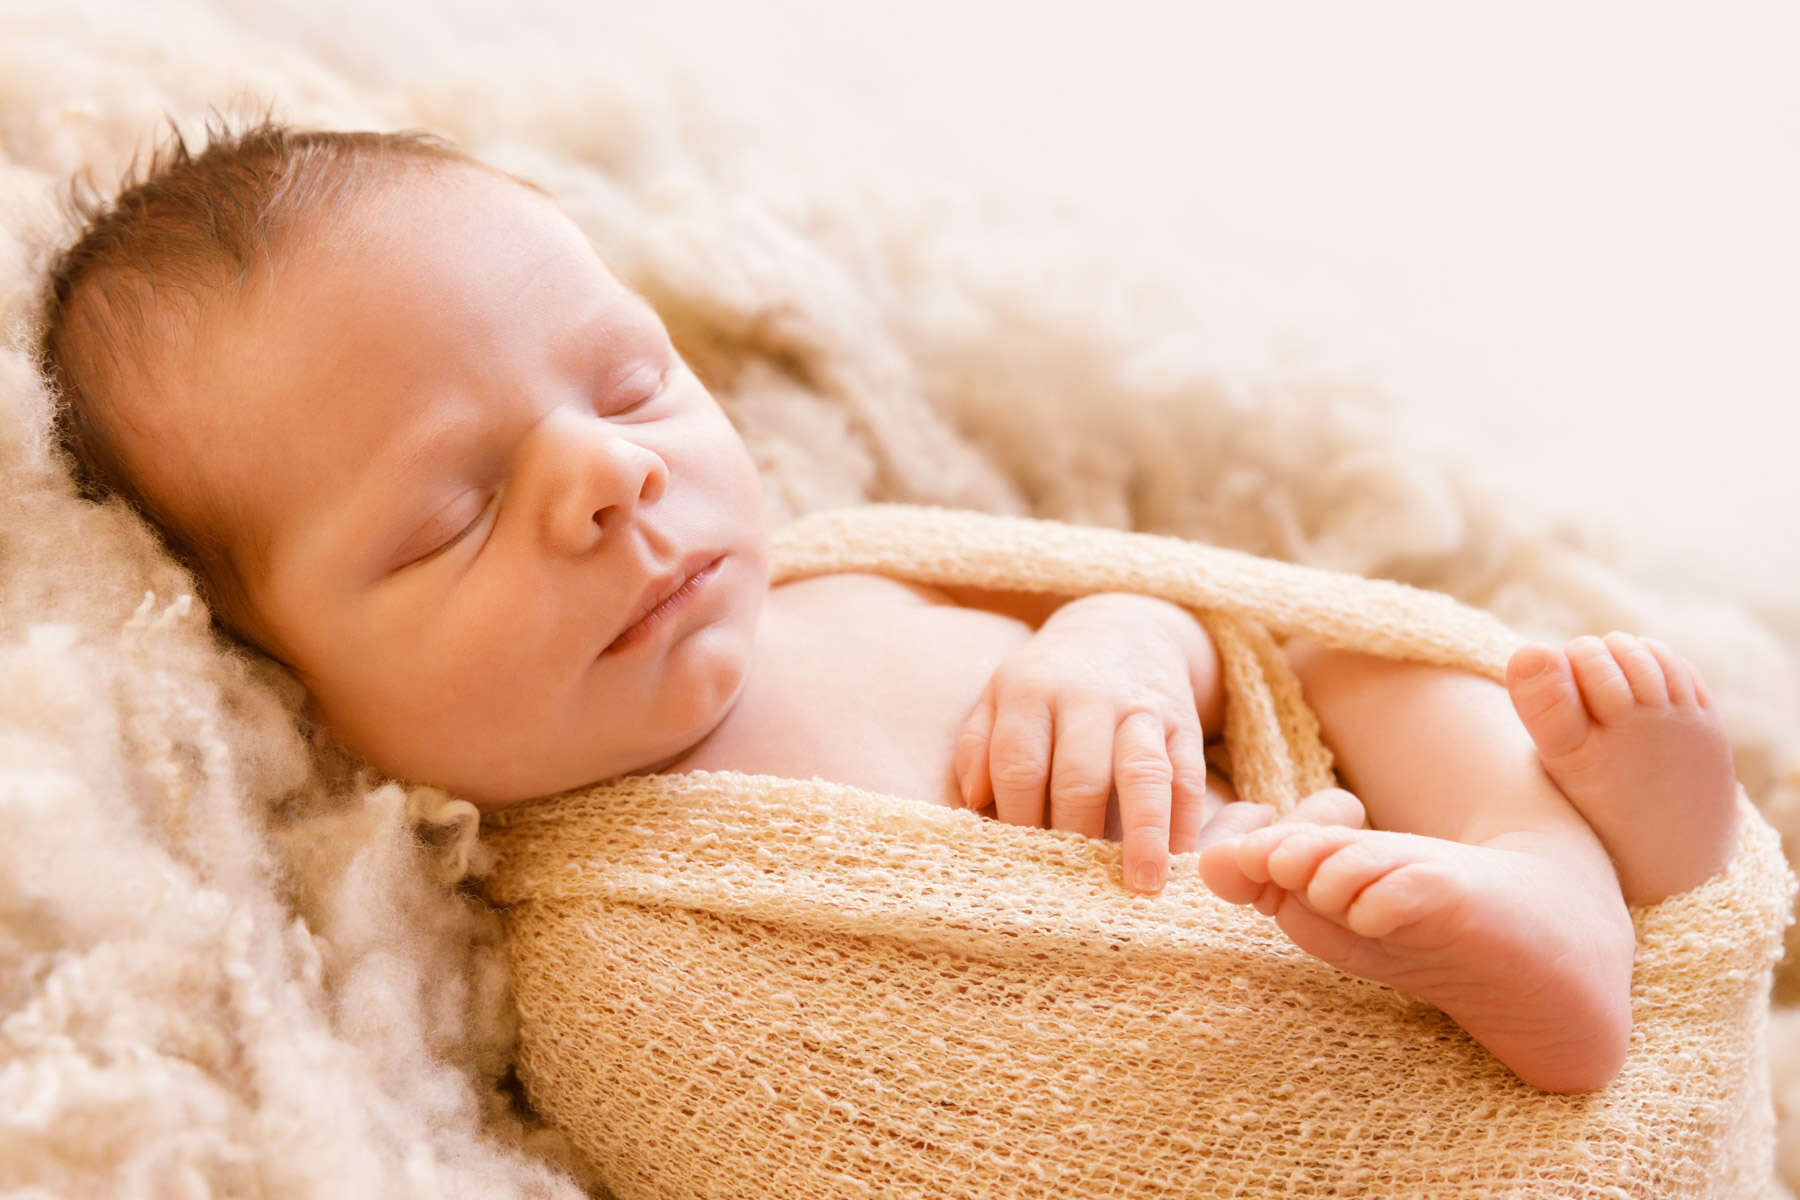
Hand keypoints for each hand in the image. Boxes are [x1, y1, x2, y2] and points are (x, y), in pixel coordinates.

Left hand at [953, 593, 1213, 893]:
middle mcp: (1086, 697)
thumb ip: (978, 744)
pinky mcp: (1182, 720)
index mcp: (1030, 691)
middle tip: (1074, 887)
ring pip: (1143, 772)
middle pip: (1080, 775)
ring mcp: (1139, 708)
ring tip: (1143, 884)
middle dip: (1076, 833)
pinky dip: (1184, 819)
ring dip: (1144, 832)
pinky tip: (1178, 858)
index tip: (1018, 864)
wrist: (1120, 625)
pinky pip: (1187, 773)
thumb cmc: (1047, 680)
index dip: (1018, 818)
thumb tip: (973, 801)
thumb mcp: (999, 694)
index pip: (1020, 763)